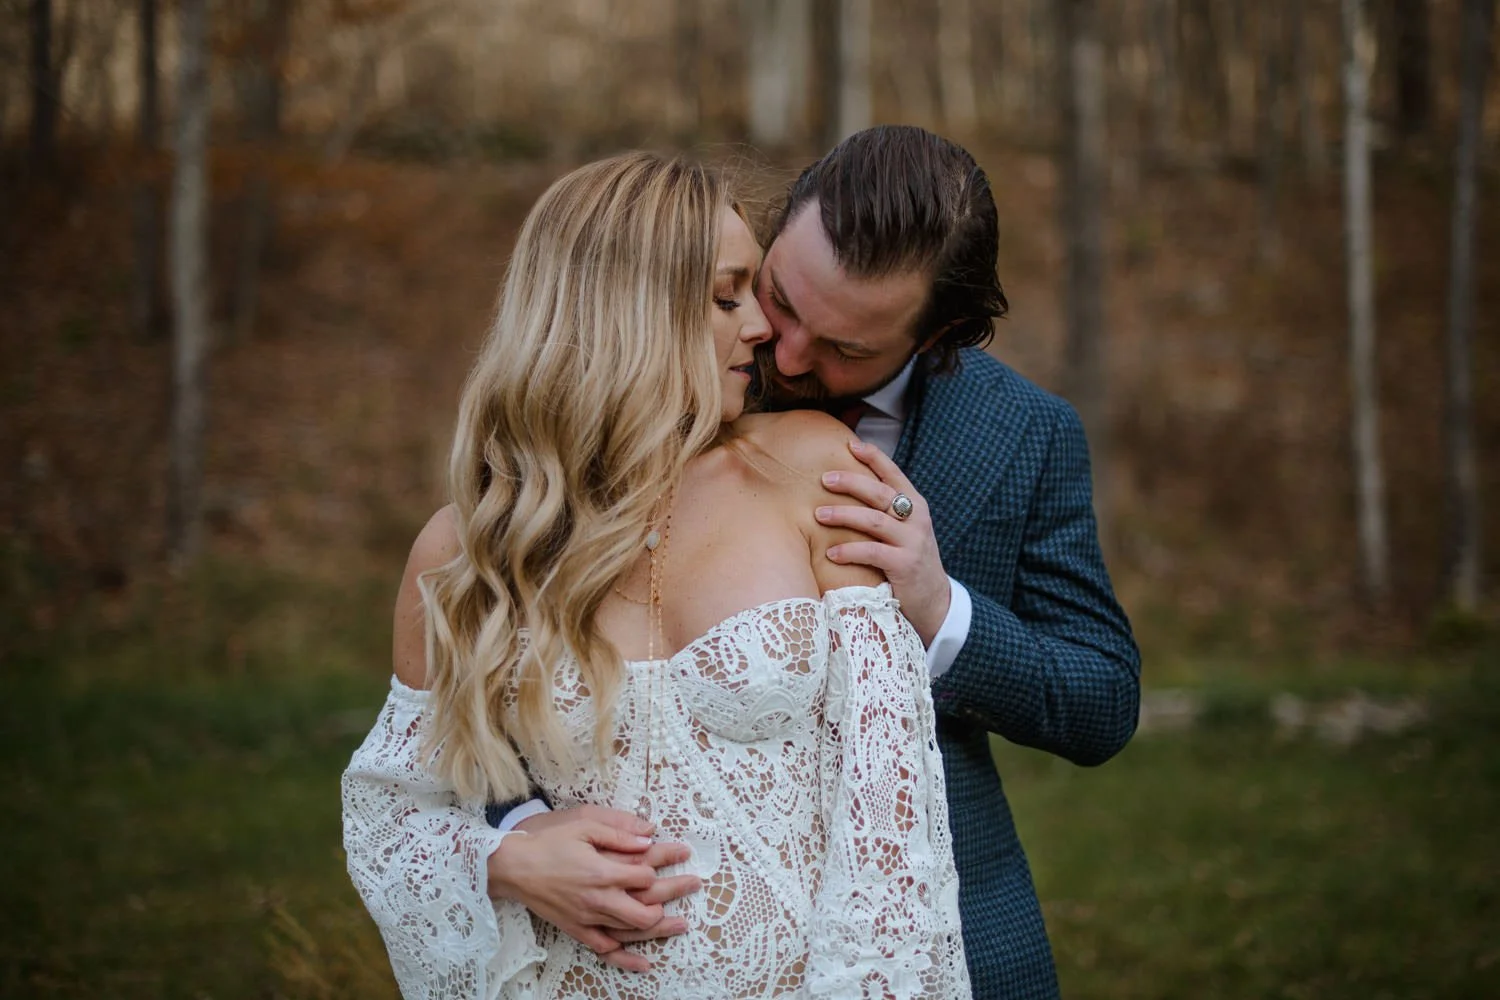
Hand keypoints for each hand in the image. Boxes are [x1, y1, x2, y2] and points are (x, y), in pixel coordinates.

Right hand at [488, 805, 699, 971]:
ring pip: (631, 932)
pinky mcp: (576, 930)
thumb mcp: (582, 824)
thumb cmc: (546, 841)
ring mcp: (587, 918)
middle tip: (693, 885)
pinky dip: (626, 957)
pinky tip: (644, 961)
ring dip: (660, 929)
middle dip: (674, 896)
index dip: (667, 861)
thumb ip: (617, 831)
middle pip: (646, 911)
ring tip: (683, 924)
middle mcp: (598, 900)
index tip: (683, 852)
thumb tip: (648, 834)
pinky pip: (605, 950)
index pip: (645, 874)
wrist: (512, 867)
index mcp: (601, 871)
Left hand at [815, 438, 951, 644]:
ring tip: (818, 514)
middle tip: (824, 479)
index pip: (894, 474)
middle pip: (881, 493)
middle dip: (851, 482)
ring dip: (844, 515)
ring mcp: (913, 542)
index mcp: (915, 506)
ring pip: (874, 520)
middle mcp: (916, 519)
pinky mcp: (905, 565)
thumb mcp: (903, 531)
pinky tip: (831, 553)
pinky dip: (849, 550)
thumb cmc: (908, 561)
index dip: (874, 457)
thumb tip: (847, 488)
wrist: (934, 602)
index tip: (851, 444)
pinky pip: (872, 552)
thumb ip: (884, 512)